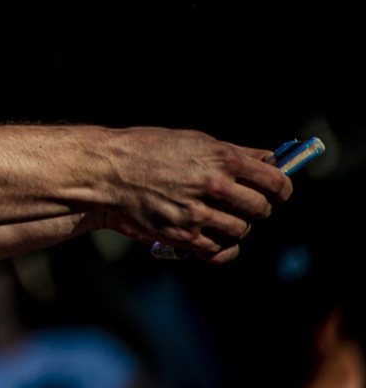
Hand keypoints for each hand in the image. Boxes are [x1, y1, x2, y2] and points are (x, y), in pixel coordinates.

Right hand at [95, 128, 290, 262]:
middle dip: (257, 207)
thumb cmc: (146, 150)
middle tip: (242, 203)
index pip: (274, 180)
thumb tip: (268, 158)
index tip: (277, 191)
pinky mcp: (184, 236)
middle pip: (261, 208)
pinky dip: (217, 243)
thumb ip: (234, 151)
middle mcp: (214, 185)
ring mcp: (199, 213)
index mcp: (221, 157)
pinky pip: (218, 248)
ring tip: (217, 215)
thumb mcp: (192, 140)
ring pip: (241, 230)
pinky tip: (207, 232)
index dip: (281, 188)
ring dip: (235, 225)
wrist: (106, 173)